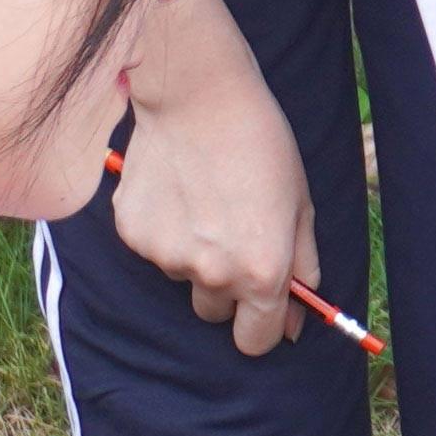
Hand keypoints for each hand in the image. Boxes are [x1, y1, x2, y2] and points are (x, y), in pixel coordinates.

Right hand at [112, 0, 318, 359]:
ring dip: (194, 254)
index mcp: (261, 272)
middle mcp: (212, 274)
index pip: (255, 341)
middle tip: (232, 235)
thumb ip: (302, 264)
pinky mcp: (133, 234)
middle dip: (227, 287)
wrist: (197, 94)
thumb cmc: (259, 143)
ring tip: (203, 199)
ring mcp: (167, 256)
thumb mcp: (300, 203)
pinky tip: (176, 189)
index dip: (263, 326)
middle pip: (215, 313)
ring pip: (182, 276)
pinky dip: (164, 229)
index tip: (264, 309)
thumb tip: (296, 316)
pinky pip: (153, 249)